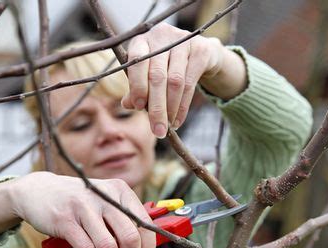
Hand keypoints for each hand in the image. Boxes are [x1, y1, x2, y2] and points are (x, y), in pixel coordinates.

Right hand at [9, 172, 155, 247]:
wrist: (36, 191)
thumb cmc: (76, 202)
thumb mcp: (102, 201)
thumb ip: (121, 219)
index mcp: (118, 189)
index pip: (144, 223)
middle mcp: (103, 196)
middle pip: (129, 237)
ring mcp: (83, 207)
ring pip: (109, 247)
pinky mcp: (65, 221)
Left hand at [122, 22, 244, 137]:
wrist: (199, 53)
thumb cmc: (165, 65)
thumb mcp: (147, 74)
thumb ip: (136, 88)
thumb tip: (127, 104)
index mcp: (141, 40)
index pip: (137, 62)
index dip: (137, 85)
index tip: (139, 107)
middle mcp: (161, 36)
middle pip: (157, 76)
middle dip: (156, 107)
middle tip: (156, 130)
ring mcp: (183, 41)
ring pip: (175, 81)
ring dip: (170, 109)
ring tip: (166, 127)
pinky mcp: (201, 50)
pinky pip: (190, 83)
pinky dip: (183, 106)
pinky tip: (178, 120)